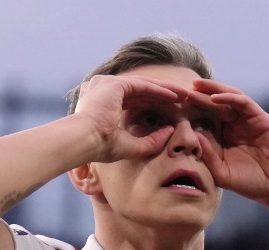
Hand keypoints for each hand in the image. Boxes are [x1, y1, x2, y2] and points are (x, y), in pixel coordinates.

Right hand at [72, 74, 190, 163]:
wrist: (83, 141)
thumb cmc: (99, 148)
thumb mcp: (128, 147)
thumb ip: (149, 141)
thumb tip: (169, 132)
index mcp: (101, 103)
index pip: (132, 100)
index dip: (152, 105)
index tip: (170, 111)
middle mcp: (103, 89)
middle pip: (140, 90)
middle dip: (162, 95)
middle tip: (183, 99)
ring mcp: (107, 83)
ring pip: (143, 85)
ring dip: (165, 90)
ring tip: (184, 95)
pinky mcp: (114, 84)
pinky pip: (142, 85)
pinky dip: (159, 90)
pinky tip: (174, 96)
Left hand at [192, 79, 268, 211]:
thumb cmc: (250, 182)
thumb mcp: (221, 172)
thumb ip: (207, 155)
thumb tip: (192, 136)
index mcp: (224, 136)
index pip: (205, 118)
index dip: (190, 111)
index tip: (171, 107)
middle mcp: (235, 124)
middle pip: (214, 104)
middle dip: (198, 95)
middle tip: (179, 89)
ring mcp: (248, 119)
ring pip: (228, 98)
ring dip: (212, 90)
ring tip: (195, 85)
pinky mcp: (261, 118)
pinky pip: (243, 102)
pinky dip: (229, 97)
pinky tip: (214, 97)